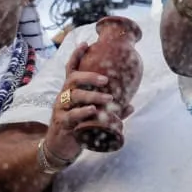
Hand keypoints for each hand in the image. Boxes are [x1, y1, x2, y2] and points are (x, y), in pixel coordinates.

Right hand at [46, 42, 133, 160]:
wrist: (60, 147)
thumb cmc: (77, 127)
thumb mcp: (92, 116)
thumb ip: (110, 110)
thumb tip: (131, 105)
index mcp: (70, 91)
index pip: (71, 70)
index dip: (76, 56)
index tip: (85, 43)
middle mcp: (64, 96)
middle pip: (73, 79)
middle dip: (89, 76)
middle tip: (106, 79)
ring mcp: (60, 109)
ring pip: (74, 96)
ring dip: (92, 96)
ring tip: (109, 99)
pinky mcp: (61, 123)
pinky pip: (71, 115)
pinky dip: (82, 112)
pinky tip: (93, 110)